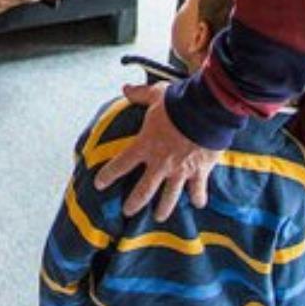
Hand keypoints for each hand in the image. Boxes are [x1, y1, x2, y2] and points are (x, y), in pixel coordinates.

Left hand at [94, 84, 224, 220]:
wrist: (205, 111)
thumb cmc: (178, 102)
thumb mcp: (156, 94)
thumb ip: (140, 94)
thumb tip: (125, 88)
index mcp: (146, 145)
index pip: (121, 164)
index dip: (108, 175)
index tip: (99, 184)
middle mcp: (160, 163)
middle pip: (143, 190)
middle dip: (134, 203)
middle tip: (128, 211)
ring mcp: (180, 171)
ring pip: (169, 197)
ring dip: (163, 209)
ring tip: (159, 217)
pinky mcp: (199, 172)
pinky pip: (198, 190)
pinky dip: (198, 198)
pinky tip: (198, 203)